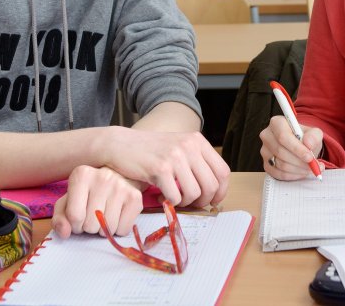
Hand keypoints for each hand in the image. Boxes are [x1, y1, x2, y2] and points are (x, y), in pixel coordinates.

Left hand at [51, 165, 142, 237]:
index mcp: (82, 174)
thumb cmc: (89, 192)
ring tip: (104, 216)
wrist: (119, 177)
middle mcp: (103, 177)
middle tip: (93, 216)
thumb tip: (65, 233)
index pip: (74, 216)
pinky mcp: (135, 197)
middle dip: (89, 227)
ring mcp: (121, 186)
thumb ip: (60, 218)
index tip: (79, 218)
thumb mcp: (68, 201)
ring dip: (103, 230)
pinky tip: (117, 216)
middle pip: (90, 224)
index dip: (75, 224)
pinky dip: (118, 230)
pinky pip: (123, 230)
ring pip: (107, 229)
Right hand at [105, 129, 229, 208]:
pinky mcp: (160, 168)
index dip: (221, 191)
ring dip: (185, 203)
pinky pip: (175, 197)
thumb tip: (215, 189)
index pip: (223, 171)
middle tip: (190, 204)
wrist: (121, 144)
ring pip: (194, 193)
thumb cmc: (150, 150)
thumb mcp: (178, 147)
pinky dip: (169, 202)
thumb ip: (196, 161)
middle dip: (203, 201)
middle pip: (211, 185)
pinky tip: (160, 196)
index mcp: (197, 140)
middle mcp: (189, 146)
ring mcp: (175, 156)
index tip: (212, 200)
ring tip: (173, 198)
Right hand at [259, 115, 324, 180]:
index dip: (297, 148)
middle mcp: (267, 136)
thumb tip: (308, 144)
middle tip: (312, 166)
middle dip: (299, 161)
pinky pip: (278, 174)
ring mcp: (264, 151)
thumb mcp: (314, 133)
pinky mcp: (266, 164)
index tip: (309, 157)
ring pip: (280, 164)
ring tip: (310, 168)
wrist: (300, 146)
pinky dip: (292, 176)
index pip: (283, 136)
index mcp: (276, 123)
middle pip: (280, 152)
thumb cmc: (305, 138)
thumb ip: (314, 136)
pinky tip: (301, 172)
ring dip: (298, 169)